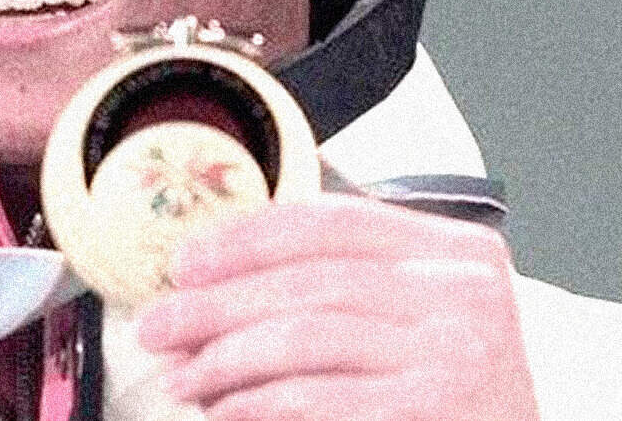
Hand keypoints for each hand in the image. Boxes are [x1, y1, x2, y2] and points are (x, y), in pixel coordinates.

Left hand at [136, 195, 539, 420]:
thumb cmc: (451, 388)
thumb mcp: (416, 313)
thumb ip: (343, 279)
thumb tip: (211, 276)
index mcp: (454, 247)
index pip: (330, 220)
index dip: (246, 236)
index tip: (183, 263)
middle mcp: (464, 291)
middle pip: (309, 279)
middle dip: (217, 302)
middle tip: (156, 325)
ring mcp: (458, 354)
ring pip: (307, 336)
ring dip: (227, 357)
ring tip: (182, 375)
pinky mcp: (439, 412)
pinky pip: (322, 398)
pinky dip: (262, 404)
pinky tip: (226, 409)